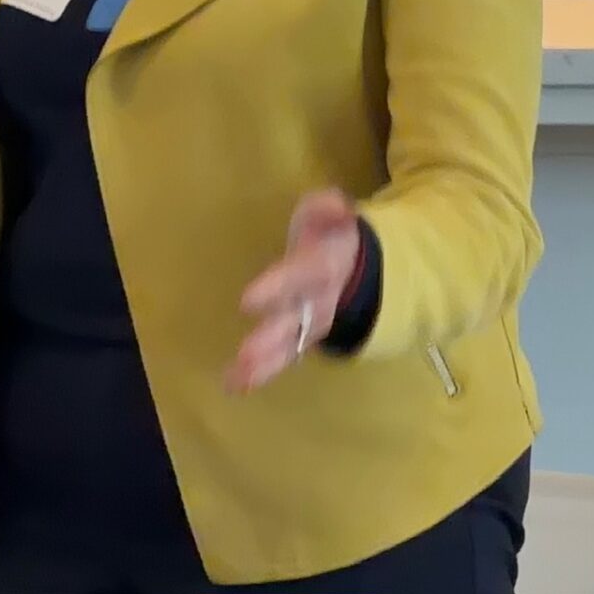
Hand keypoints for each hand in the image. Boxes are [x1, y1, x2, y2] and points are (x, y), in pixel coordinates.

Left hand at [229, 189, 362, 394]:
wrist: (359, 269)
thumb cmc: (330, 235)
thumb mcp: (330, 211)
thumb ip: (330, 207)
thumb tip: (337, 209)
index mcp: (320, 266)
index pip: (299, 276)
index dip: (276, 287)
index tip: (247, 301)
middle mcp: (316, 302)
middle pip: (294, 323)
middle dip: (270, 339)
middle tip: (244, 355)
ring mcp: (309, 325)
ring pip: (288, 348)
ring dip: (263, 365)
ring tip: (235, 381)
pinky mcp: (300, 339)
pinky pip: (282, 359)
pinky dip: (259, 374)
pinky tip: (233, 385)